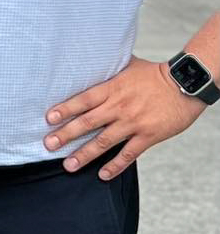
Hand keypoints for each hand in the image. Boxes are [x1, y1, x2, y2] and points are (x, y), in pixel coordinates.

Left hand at [44, 56, 205, 179]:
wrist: (186, 85)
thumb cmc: (154, 74)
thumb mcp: (127, 65)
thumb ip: (107, 67)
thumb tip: (88, 57)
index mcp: (113, 89)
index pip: (83, 100)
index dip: (65, 109)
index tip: (49, 119)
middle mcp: (119, 107)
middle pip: (87, 122)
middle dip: (66, 135)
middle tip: (48, 145)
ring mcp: (133, 123)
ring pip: (104, 141)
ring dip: (84, 154)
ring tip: (69, 165)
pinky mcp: (148, 136)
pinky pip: (129, 154)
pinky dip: (115, 166)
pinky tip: (102, 175)